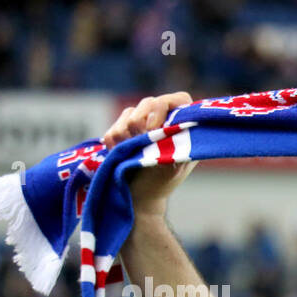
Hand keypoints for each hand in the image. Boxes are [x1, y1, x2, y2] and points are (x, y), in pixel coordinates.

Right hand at [101, 91, 196, 217]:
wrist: (137, 197)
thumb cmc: (161, 183)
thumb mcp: (174, 166)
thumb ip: (175, 144)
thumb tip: (173, 129)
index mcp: (183, 126)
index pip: (180, 99)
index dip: (164, 107)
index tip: (154, 128)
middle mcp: (164, 119)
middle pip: (149, 103)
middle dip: (141, 127)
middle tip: (142, 149)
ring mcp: (142, 122)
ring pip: (128, 115)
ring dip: (125, 137)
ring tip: (131, 156)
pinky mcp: (123, 130)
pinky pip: (113, 127)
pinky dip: (113, 142)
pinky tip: (119, 154)